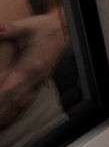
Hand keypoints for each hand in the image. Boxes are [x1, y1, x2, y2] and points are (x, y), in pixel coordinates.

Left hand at [0, 10, 67, 128]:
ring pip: (22, 104)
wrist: (63, 30)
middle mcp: (36, 77)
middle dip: (2, 113)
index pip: (12, 86)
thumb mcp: (27, 25)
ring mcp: (39, 81)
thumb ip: (11, 29)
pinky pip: (28, 101)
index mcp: (32, 64)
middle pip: (15, 100)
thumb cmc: (45, 28)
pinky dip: (17, 113)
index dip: (2, 98)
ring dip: (8, 116)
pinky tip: (9, 120)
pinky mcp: (39, 82)